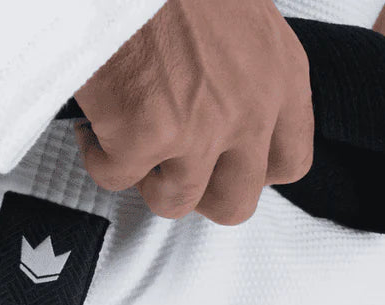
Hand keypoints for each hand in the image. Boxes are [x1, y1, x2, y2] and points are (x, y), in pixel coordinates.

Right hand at [74, 0, 313, 223]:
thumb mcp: (245, 22)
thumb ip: (250, 77)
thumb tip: (226, 118)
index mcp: (282, 78)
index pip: (290, 163)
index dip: (250, 174)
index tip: (223, 163)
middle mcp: (248, 111)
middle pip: (236, 201)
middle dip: (199, 195)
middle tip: (172, 168)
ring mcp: (197, 129)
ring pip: (174, 201)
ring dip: (147, 181)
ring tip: (130, 146)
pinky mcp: (143, 135)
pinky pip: (114, 177)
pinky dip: (99, 158)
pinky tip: (93, 127)